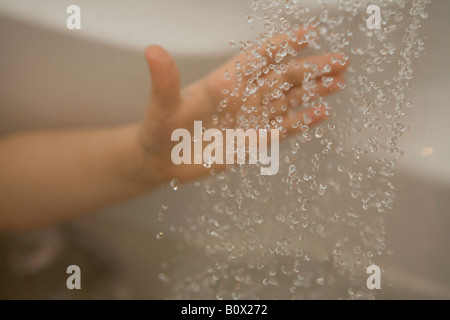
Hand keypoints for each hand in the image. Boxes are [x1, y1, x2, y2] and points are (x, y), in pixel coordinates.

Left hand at [136, 27, 348, 183]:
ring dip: (313, 91)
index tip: (311, 34)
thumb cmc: (159, 130)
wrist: (161, 160)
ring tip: (338, 82)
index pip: (260, 57)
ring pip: (288, 100)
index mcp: (226, 82)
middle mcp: (243, 96)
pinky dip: (302, 121)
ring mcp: (250, 118)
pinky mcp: (253, 140)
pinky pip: (283, 127)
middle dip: (311, 68)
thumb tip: (153, 51)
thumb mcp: (162, 106)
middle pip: (283, 77)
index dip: (284, 44)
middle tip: (341, 61)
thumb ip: (165, 82)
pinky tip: (321, 114)